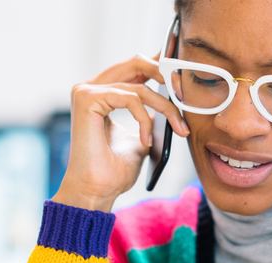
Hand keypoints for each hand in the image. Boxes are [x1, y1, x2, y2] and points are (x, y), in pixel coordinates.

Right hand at [54, 54, 189, 212]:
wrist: (96, 191)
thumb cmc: (114, 172)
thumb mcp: (140, 140)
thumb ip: (149, 121)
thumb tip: (170, 108)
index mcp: (101, 93)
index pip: (135, 68)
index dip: (161, 65)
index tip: (185, 74)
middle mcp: (90, 87)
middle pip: (136, 62)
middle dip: (166, 74)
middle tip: (185, 91)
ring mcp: (86, 91)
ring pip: (139, 86)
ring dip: (166, 108)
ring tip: (180, 129)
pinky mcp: (87, 98)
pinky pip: (130, 98)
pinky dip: (145, 119)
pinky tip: (146, 141)